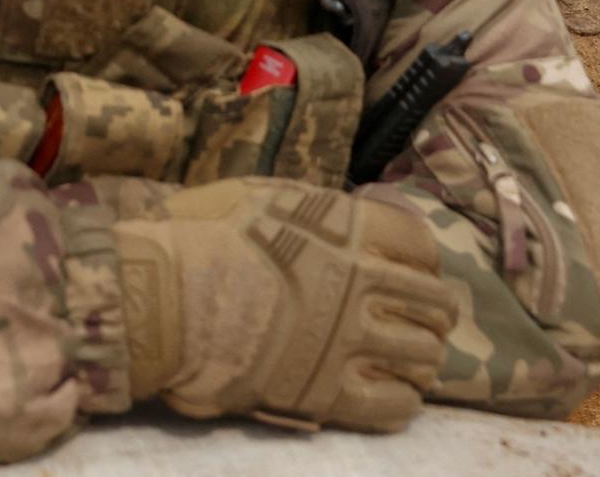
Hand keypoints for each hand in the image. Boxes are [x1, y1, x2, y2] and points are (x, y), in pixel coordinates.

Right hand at [114, 177, 456, 430]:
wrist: (166, 299)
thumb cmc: (198, 237)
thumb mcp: (255, 195)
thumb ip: (305, 207)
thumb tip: (327, 214)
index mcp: (348, 230)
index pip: (419, 245)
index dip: (421, 260)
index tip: (413, 270)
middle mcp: (363, 283)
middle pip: (433, 304)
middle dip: (432, 312)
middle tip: (420, 321)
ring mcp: (350, 340)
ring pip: (423, 356)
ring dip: (419, 357)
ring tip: (407, 360)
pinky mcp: (330, 392)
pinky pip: (394, 405)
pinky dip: (401, 400)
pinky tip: (392, 393)